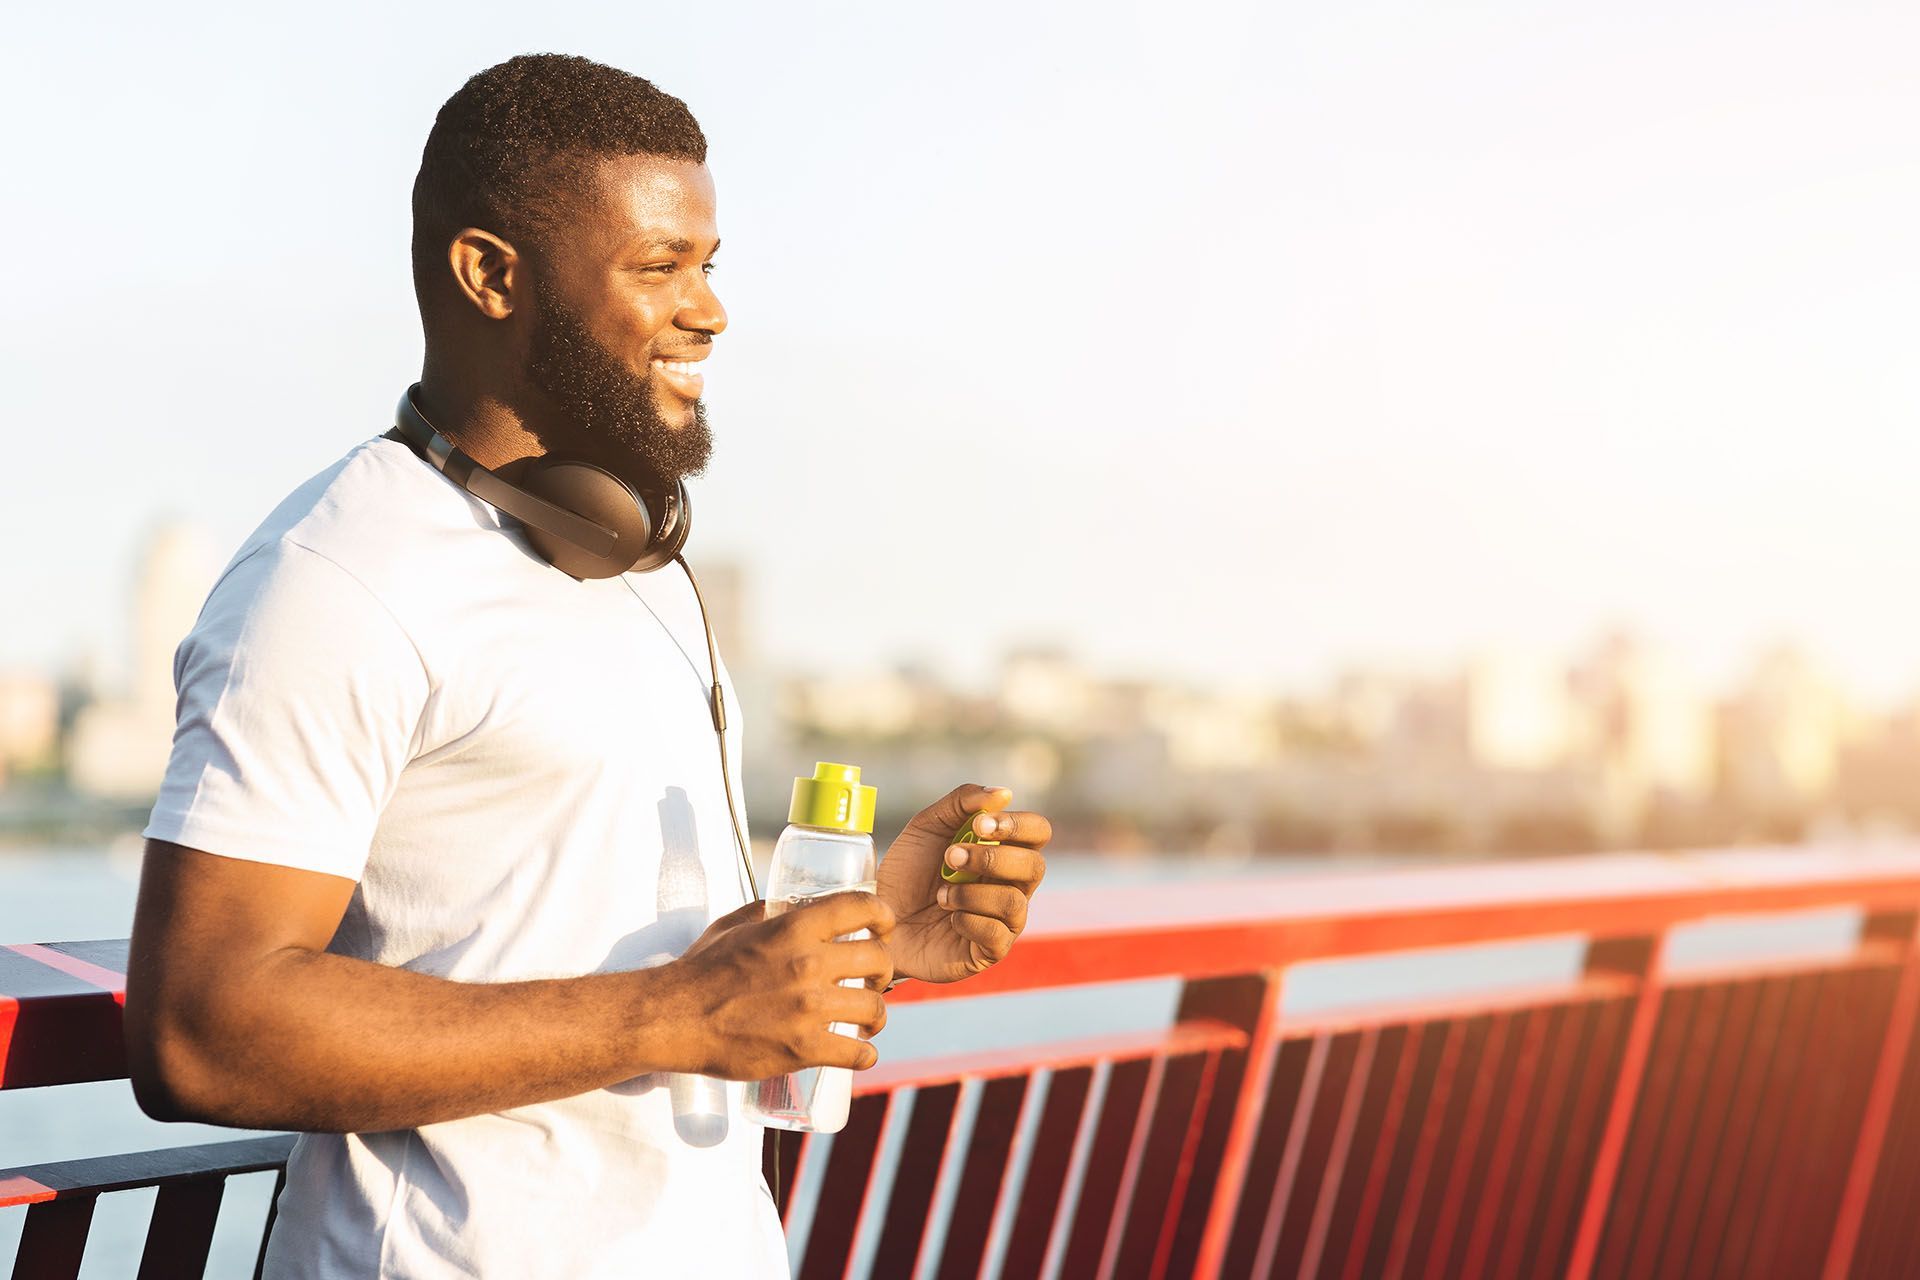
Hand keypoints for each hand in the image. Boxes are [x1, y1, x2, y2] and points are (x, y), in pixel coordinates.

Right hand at [665, 891, 895, 1079]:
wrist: (674, 1018)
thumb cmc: (701, 970)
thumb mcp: (735, 925)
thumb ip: (769, 912)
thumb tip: (788, 904)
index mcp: (794, 928)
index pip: (862, 908)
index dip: (883, 915)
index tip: (884, 927)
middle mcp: (808, 964)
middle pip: (879, 959)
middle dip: (883, 970)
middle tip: (873, 979)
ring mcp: (808, 1009)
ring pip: (875, 1008)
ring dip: (876, 1015)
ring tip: (867, 1020)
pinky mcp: (802, 1049)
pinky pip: (858, 1053)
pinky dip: (865, 1054)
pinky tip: (860, 1051)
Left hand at [874, 784, 1049, 983]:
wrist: (879, 918)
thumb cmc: (907, 873)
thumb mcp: (927, 827)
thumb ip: (962, 803)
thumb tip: (1004, 793)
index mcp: (1003, 851)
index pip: (1037, 832)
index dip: (1017, 825)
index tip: (981, 824)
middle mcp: (1011, 885)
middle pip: (1035, 867)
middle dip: (991, 858)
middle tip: (950, 856)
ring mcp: (1004, 920)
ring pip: (1015, 902)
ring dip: (972, 892)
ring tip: (942, 894)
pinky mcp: (989, 950)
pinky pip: (997, 934)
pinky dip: (968, 920)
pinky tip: (948, 916)